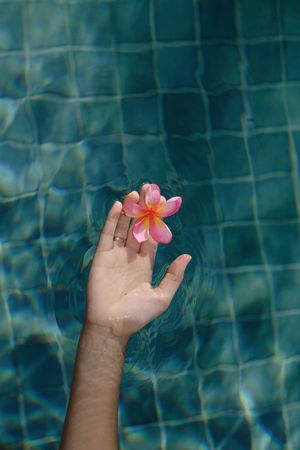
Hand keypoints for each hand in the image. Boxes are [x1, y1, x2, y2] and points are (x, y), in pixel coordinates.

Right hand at [86, 184, 191, 340]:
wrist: (112, 325)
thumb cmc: (138, 314)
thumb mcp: (162, 296)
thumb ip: (174, 275)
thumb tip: (188, 256)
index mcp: (145, 263)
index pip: (152, 234)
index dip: (157, 218)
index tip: (162, 201)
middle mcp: (131, 255)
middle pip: (138, 225)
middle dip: (143, 207)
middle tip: (149, 188)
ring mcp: (116, 254)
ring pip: (123, 226)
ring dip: (129, 210)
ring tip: (135, 193)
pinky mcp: (102, 256)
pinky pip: (108, 234)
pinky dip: (112, 220)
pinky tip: (118, 206)